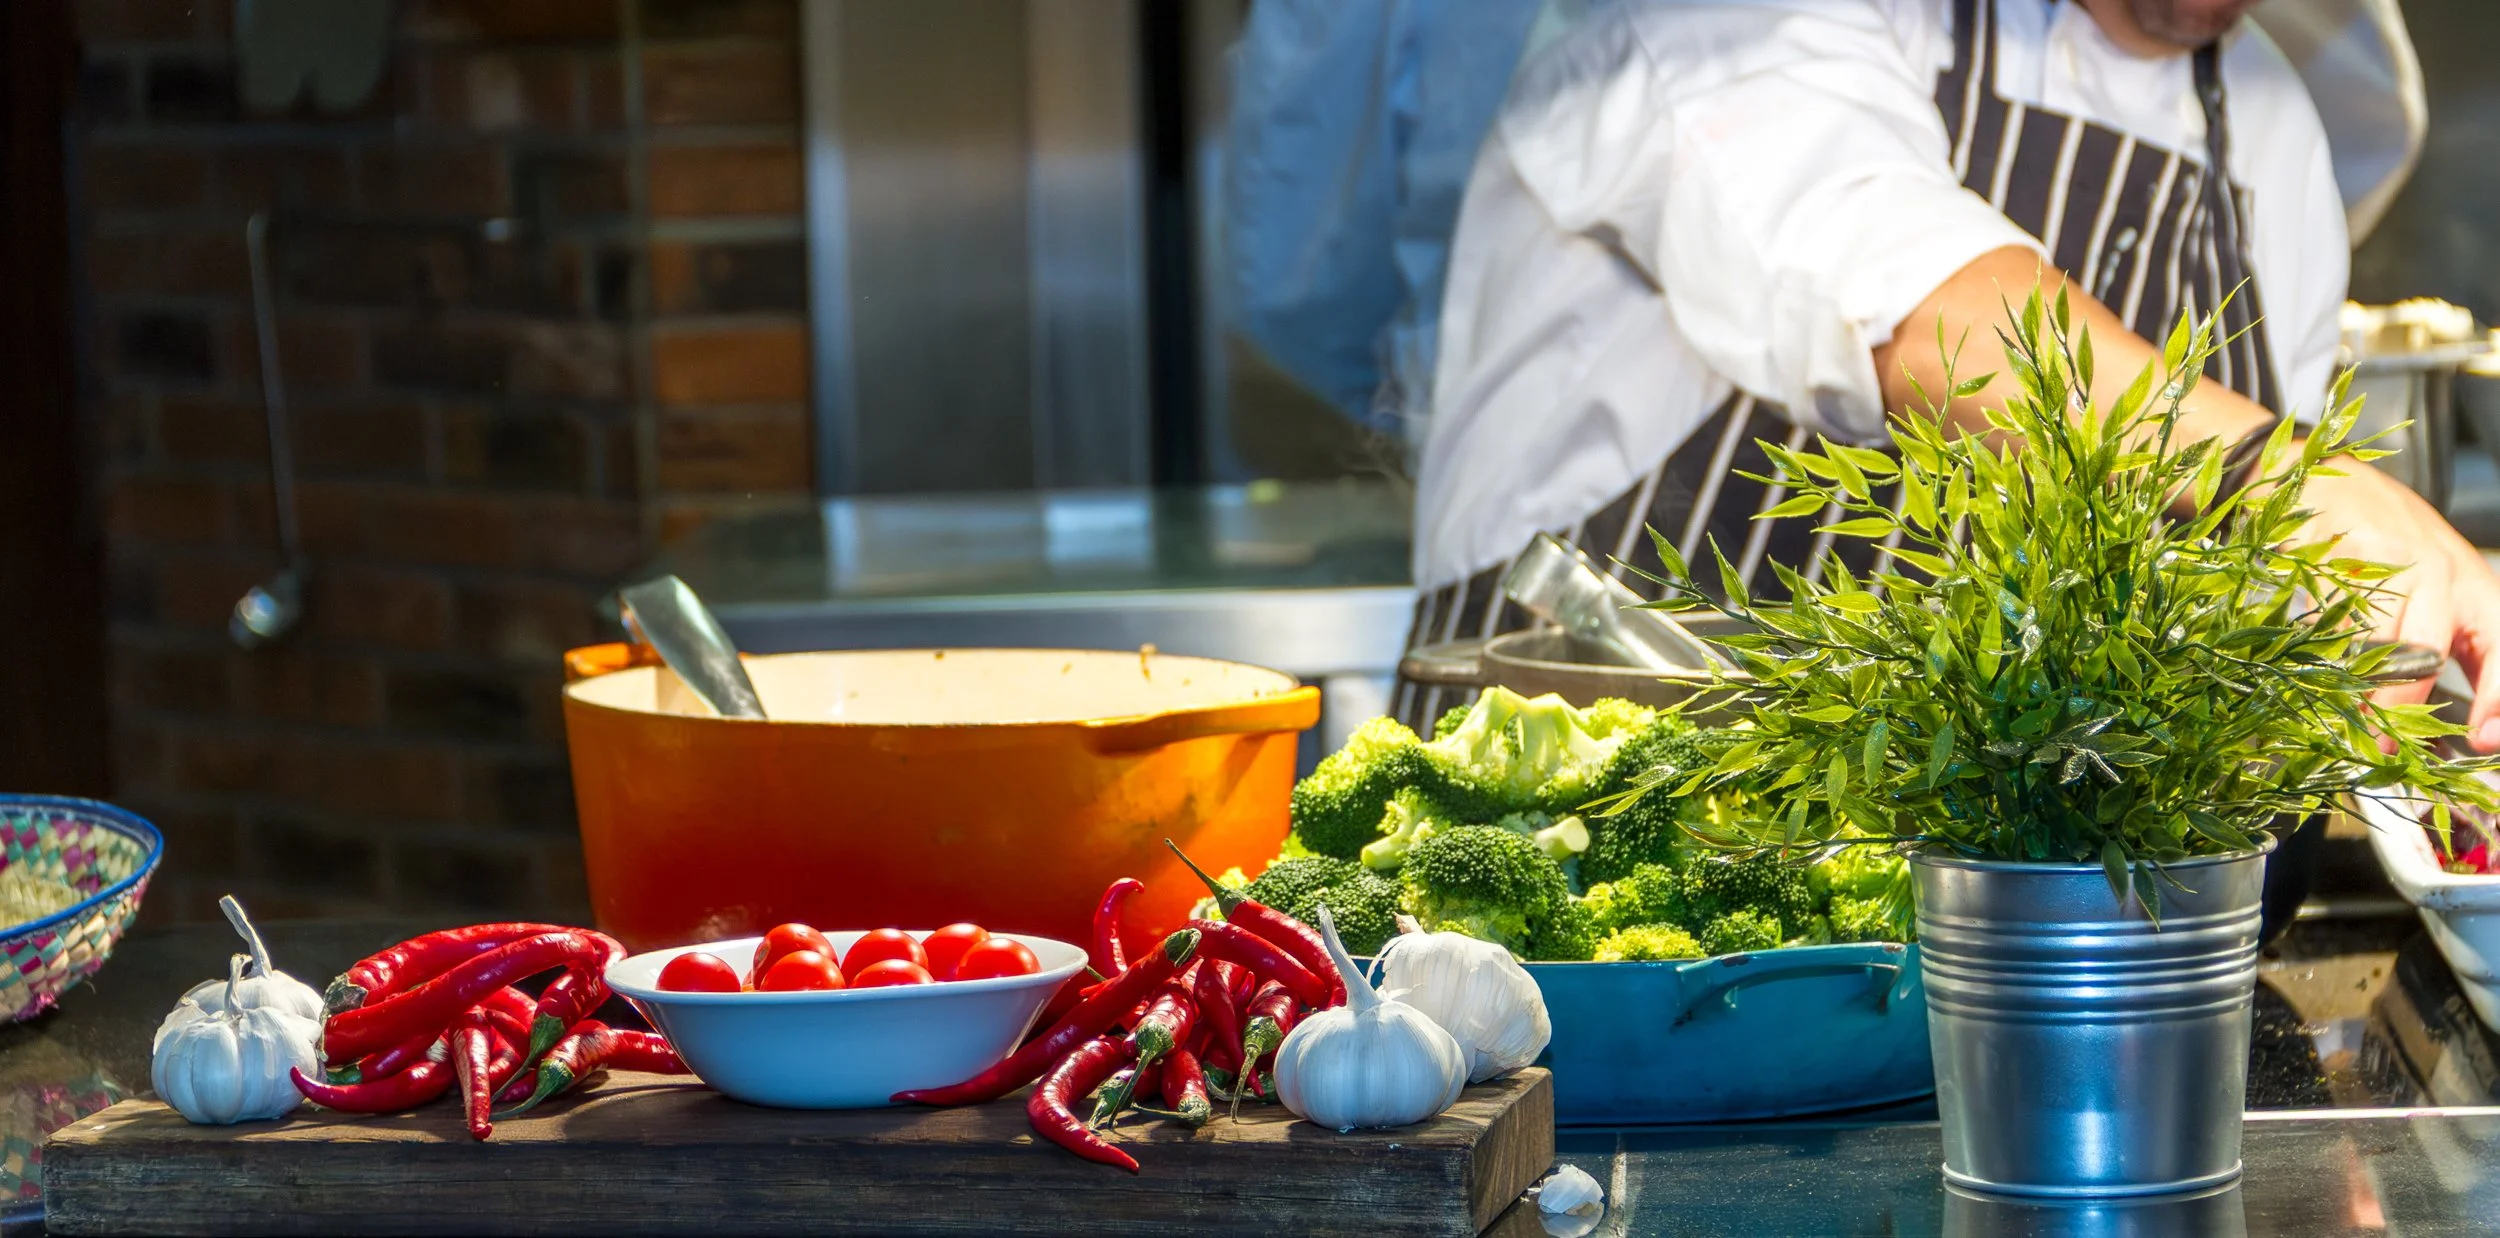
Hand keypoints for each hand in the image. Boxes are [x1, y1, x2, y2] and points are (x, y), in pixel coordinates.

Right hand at [2295, 456, 2499, 748]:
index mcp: (2478, 588)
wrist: (2332, 482)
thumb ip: (2459, 653)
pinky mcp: (2336, 556)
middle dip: (2403, 710)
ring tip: (2348, 728)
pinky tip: (2320, 676)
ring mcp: (2386, 563)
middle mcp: (2439, 573)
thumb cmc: (2396, 548)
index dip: (2498, 701)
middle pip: (2425, 654)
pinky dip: (2324, 658)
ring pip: (2372, 643)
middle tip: (2386, 749)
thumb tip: (2467, 731)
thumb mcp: (2446, 596)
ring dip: (2358, 695)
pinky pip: (2330, 622)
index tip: (2482, 740)